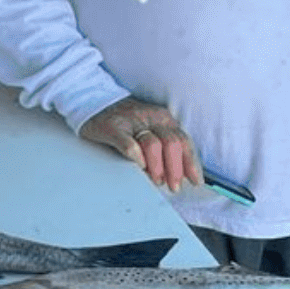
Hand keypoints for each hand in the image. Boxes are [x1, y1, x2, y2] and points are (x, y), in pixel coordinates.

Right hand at [80, 97, 203, 192]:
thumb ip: (166, 145)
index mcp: (164, 119)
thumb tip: (182, 172)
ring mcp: (132, 122)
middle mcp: (151, 118)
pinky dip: (136, 156)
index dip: (190, 163)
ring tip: (157, 180)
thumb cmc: (126, 120)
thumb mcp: (152, 127)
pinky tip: (140, 166)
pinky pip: (127, 142)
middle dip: (176, 169)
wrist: (94, 101)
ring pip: (153, 145)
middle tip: (174, 186)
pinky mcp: (113, 127)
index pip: (183, 142)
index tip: (195, 181)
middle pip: (171, 144)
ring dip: (158, 167)